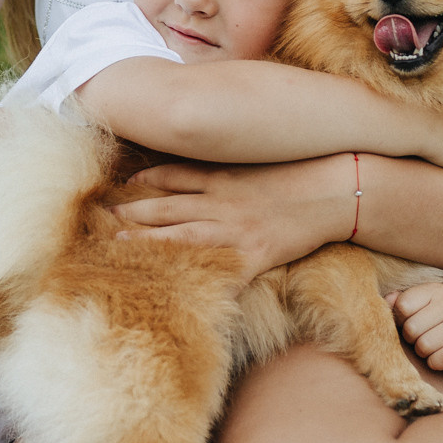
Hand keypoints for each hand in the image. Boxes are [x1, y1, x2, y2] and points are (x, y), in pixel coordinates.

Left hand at [109, 157, 349, 284]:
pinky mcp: (253, 255)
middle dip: (133, 211)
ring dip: (147, 240)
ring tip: (118, 244)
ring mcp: (234, 229)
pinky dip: (198, 280)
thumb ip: (235, 159)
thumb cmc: (305, 170)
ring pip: (180, 235)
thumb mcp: (264, 156)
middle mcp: (221, 201)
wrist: (338, 189)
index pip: (174, 175)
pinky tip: (177, 291)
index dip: (147, 180)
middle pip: (166, 206)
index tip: (126, 184)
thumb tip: (217, 150)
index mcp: (224, 176)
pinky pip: (219, 271)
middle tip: (103, 216)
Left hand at [386, 282, 442, 372]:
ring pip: (424, 346)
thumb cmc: (438, 324)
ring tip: (433, 348)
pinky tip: (442, 358)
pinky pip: (440, 359)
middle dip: (412, 340)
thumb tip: (387, 301)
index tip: (411, 323)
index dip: (400, 320)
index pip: (402, 306)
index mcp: (435, 290)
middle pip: (411, 328)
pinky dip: (435, 363)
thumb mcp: (420, 308)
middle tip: (423, 339)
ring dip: (424, 353)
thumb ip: (399, 303)